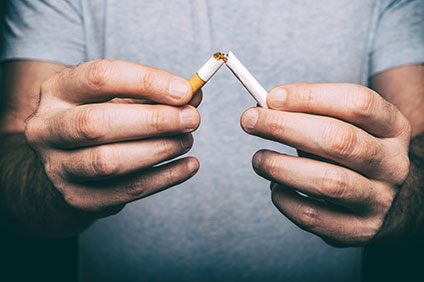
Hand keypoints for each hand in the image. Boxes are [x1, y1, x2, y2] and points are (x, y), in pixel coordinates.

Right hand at [25, 60, 200, 217]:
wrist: (67, 164)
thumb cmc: (101, 121)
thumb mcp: (120, 99)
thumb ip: (153, 94)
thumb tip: (194, 95)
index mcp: (58, 91)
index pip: (100, 78)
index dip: (147, 82)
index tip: (186, 91)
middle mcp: (47, 129)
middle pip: (97, 123)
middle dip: (154, 121)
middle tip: (192, 119)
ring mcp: (57, 167)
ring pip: (108, 162)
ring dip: (158, 150)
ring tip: (186, 141)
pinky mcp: (77, 198)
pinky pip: (126, 190)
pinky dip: (165, 178)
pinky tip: (188, 166)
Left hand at [240, 83, 411, 245]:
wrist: (382, 199)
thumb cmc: (349, 155)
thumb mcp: (343, 126)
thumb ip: (309, 115)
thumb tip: (263, 109)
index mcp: (393, 127)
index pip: (356, 102)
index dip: (310, 96)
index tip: (272, 97)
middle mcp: (393, 164)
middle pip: (339, 139)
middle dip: (285, 127)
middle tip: (249, 121)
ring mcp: (380, 200)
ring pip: (328, 182)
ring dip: (281, 167)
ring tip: (258, 159)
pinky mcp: (360, 230)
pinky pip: (313, 217)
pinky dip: (285, 199)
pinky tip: (275, 188)